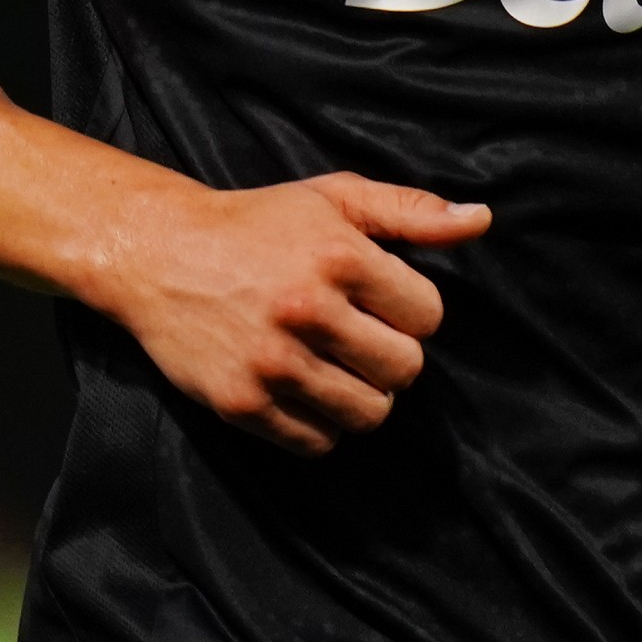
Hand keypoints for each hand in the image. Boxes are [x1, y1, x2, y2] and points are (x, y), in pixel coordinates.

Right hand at [89, 173, 490, 455]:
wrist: (159, 253)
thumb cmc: (257, 223)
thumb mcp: (334, 198)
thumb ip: (410, 212)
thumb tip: (481, 221)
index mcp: (338, 256)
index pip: (428, 316)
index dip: (411, 310)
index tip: (379, 301)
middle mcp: (307, 310)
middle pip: (405, 370)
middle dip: (391, 355)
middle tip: (358, 337)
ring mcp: (272, 363)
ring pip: (369, 413)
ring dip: (362, 395)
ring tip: (336, 366)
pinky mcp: (242, 404)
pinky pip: (318, 442)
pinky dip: (321, 424)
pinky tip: (303, 388)